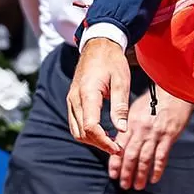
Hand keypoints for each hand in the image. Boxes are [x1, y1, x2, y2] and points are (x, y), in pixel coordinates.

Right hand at [66, 36, 131, 154]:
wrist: (98, 44)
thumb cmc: (112, 61)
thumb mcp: (121, 81)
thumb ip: (120, 106)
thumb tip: (122, 129)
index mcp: (88, 94)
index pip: (91, 127)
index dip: (104, 142)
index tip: (118, 148)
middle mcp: (75, 99)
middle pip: (82, 133)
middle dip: (99, 144)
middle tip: (118, 148)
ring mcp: (71, 100)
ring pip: (76, 131)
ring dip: (92, 140)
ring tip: (111, 142)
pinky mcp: (72, 100)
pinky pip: (76, 123)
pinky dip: (87, 132)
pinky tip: (103, 132)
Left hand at [106, 87, 193, 189]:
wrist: (174, 90)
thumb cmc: (154, 100)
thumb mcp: (136, 109)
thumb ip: (128, 126)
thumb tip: (119, 143)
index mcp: (131, 123)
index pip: (120, 146)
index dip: (115, 162)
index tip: (113, 175)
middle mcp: (141, 130)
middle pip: (130, 155)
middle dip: (126, 173)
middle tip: (124, 185)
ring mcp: (155, 134)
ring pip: (145, 159)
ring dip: (140, 175)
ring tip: (137, 186)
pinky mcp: (169, 136)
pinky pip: (161, 156)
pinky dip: (157, 169)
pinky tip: (154, 178)